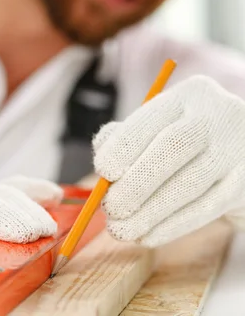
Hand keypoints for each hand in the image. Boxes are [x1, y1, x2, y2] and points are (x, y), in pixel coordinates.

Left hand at [93, 75, 244, 246]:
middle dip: (137, 181)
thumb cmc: (186, 144)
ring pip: (191, 182)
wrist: (241, 156)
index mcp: (188, 95)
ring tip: (122, 230)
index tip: (102, 171)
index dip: (124, 145)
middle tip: (111, 208)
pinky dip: (173, 225)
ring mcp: (238, 148)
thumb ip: (125, 137)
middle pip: (174, 146)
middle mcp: (218, 115)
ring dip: (150, 211)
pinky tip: (148, 236)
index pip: (151, 117)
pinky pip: (208, 207)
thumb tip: (102, 159)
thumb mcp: (158, 129)